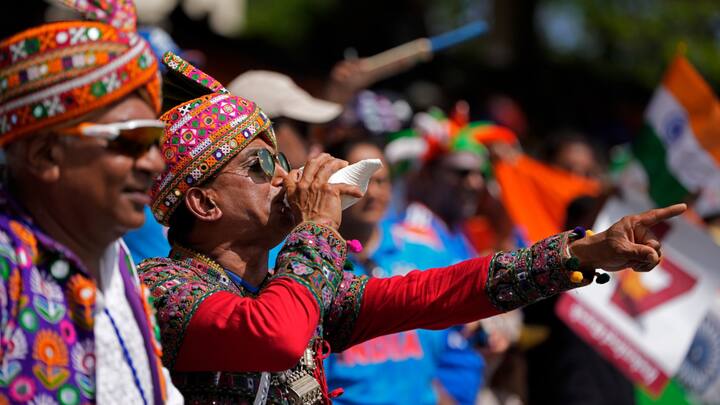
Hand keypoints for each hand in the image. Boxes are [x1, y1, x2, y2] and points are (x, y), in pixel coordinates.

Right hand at [282, 153, 362, 229]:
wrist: (314, 233)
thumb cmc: (307, 227)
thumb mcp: (297, 212)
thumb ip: (302, 204)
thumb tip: (313, 205)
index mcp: (293, 191)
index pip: (292, 174)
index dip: (299, 170)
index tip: (306, 171)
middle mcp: (303, 185)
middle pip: (312, 163)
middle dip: (322, 158)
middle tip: (329, 158)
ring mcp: (317, 186)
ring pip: (327, 166)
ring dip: (337, 162)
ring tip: (343, 163)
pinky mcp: (330, 190)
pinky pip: (344, 185)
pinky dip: (353, 189)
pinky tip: (358, 193)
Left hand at [569, 203, 686, 271]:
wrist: (594, 258)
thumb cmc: (602, 248)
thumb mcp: (619, 250)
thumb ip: (638, 252)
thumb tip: (655, 257)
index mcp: (634, 223)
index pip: (655, 216)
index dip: (670, 212)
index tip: (684, 207)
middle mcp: (640, 232)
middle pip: (656, 245)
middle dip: (648, 255)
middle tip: (633, 259)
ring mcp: (642, 243)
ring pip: (656, 255)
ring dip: (647, 263)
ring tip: (632, 264)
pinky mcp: (641, 253)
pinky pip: (652, 261)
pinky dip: (645, 266)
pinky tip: (633, 267)